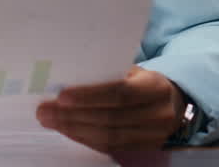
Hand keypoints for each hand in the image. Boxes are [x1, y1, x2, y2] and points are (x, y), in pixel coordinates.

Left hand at [35, 66, 185, 152]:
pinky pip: (110, 148)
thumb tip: (66, 77)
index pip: (120, 93)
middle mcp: (159, 113)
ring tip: (50, 121)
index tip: (62, 96)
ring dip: (74, 130)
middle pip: (110, 118)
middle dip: (73, 115)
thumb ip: (107, 73)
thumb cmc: (142, 80)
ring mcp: (154, 135)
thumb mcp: (132, 70)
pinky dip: (85, 139)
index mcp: (156, 86)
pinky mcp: (145, 148)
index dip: (90, 96)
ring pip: (108, 137)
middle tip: (45, 110)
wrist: (172, 100)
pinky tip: (68, 130)